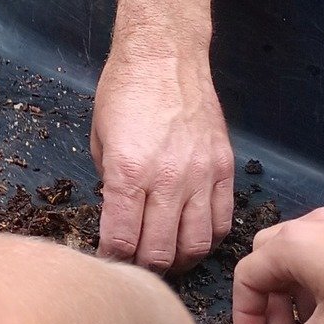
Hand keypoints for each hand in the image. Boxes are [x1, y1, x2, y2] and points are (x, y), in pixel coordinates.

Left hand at [92, 39, 233, 272]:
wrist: (165, 54)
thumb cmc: (124, 89)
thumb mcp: (99, 136)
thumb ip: (109, 182)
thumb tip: (119, 216)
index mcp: (128, 172)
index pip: (122, 240)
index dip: (113, 261)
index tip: (108, 265)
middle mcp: (168, 179)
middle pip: (160, 252)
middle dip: (143, 269)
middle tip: (135, 268)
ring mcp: (201, 175)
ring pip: (196, 245)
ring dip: (178, 260)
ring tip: (166, 259)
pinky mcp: (224, 168)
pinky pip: (222, 221)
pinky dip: (207, 239)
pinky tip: (193, 237)